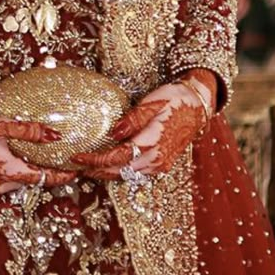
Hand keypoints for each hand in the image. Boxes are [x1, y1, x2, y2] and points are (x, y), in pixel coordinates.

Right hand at [0, 115, 75, 194]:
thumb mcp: (4, 125)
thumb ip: (30, 132)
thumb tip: (55, 136)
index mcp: (10, 170)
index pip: (43, 178)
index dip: (61, 176)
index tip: (74, 172)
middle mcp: (2, 184)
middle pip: (32, 180)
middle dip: (43, 170)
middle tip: (55, 158)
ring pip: (19, 181)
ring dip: (26, 170)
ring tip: (29, 153)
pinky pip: (6, 181)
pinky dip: (13, 172)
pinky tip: (10, 157)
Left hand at [71, 73, 214, 180]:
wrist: (198, 108)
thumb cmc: (174, 100)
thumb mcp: (153, 102)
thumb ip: (133, 118)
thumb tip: (113, 132)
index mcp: (152, 141)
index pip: (117, 156)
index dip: (96, 159)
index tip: (78, 157)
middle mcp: (156, 158)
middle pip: (120, 171)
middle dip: (97, 170)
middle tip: (77, 166)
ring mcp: (160, 164)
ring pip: (128, 175)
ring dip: (107, 172)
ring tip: (89, 166)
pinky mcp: (162, 165)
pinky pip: (137, 173)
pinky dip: (121, 171)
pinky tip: (110, 164)